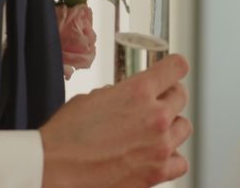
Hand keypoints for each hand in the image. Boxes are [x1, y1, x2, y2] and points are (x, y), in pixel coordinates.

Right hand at [39, 54, 191, 186]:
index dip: (174, 67)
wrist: (54, 170)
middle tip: (156, 102)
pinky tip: (157, 155)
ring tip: (155, 130)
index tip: (172, 71)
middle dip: (168, 96)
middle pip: (181, 96)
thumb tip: (129, 97)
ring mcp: (159, 146)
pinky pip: (180, 161)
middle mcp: (155, 116)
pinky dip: (171, 158)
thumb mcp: (93, 98)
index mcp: (138, 91)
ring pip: (184, 126)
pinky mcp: (157, 172)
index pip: (176, 67)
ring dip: (171, 125)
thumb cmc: (66, 137)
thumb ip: (120, 94)